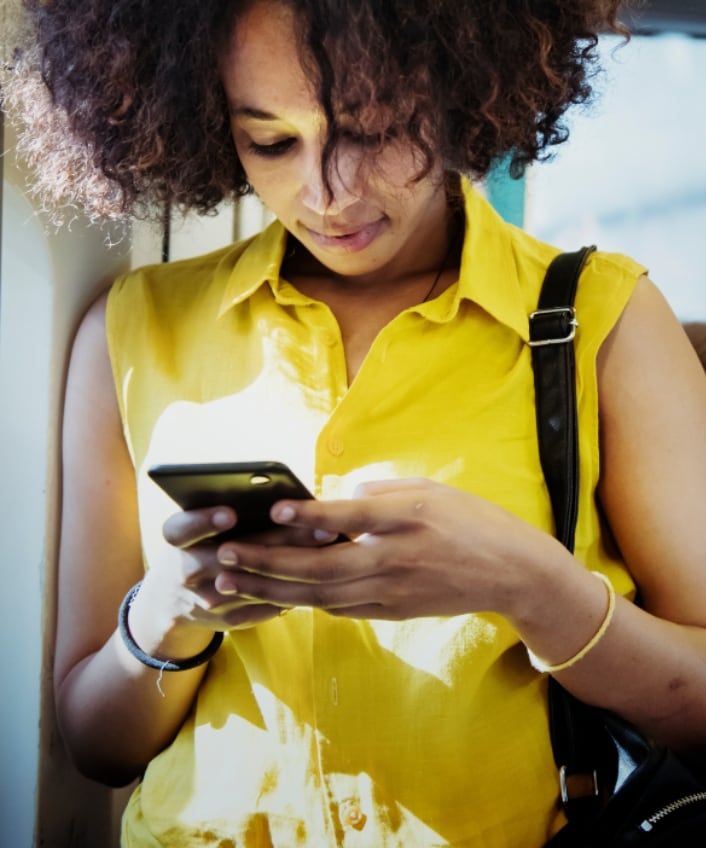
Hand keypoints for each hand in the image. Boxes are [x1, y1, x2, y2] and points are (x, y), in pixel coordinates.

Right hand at [129, 504, 339, 656]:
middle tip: (319, 526)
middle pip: (229, 557)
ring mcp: (206, 601)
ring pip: (253, 585)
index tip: (231, 513)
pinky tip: (324, 573)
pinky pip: (263, 606)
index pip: (181, 530)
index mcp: (177, 541)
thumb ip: (230, 510)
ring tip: (329, 549)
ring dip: (293, 567)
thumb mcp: (200, 526)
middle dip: (277, 541)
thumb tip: (283, 492)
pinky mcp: (227, 620)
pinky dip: (292, 590)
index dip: (203, 522)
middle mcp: (186, 572)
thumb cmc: (200, 543)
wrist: (173, 600)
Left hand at [213, 478, 559, 619]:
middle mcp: (395, 559)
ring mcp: (393, 592)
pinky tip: (275, 594)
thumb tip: (334, 502)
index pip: (349, 517)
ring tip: (233, 581)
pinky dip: (304, 601)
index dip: (309, 514)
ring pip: (321, 595)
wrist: (511, 572)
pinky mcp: (392, 612)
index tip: (273, 507)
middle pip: (320, 567)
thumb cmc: (471, 521)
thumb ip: (377, 493)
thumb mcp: (429, 490)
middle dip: (267, 563)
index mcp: (406, 520)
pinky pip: (340, 608)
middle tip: (225, 555)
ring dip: (273, 589)